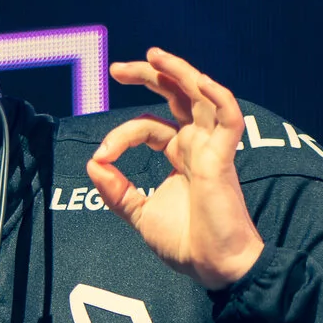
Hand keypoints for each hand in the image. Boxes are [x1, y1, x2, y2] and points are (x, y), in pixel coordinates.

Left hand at [89, 48, 266, 290]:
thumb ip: (116, 190)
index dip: (120, 136)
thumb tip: (93, 163)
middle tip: (116, 68)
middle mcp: (198, 145)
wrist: (212, 268)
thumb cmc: (185, 243)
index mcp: (181, 155)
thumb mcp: (139, 213)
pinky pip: (229, 118)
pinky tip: (200, 79)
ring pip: (202, 96)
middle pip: (177, 96)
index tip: (101, 158)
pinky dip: (218, 95)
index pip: (149, 127)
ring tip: (154, 54)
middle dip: (150, 76)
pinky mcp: (223, 159)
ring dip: (181, 72)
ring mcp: (212, 149)